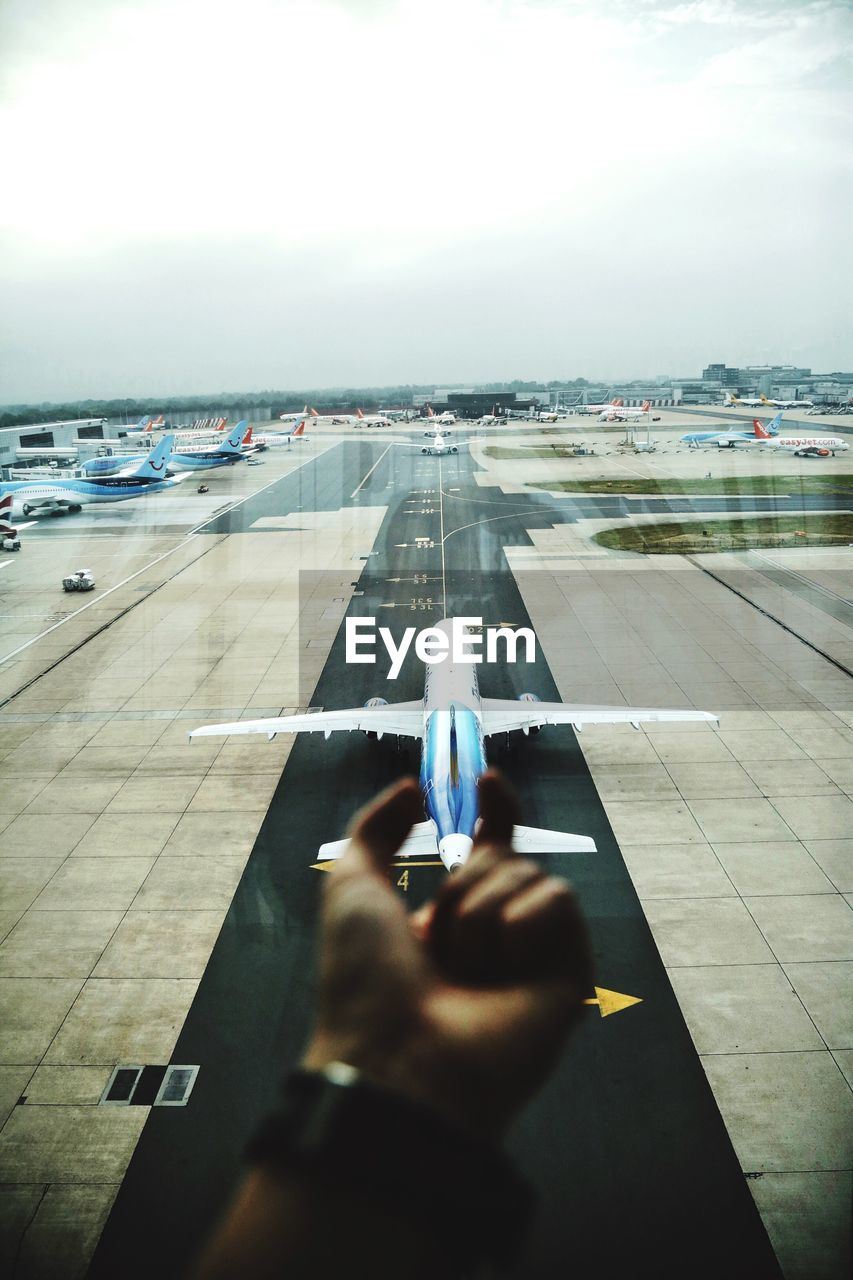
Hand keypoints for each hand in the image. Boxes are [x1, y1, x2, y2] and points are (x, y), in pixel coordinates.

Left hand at [303, 771, 592, 1139]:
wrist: (398, 1058)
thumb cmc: (365, 979)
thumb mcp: (350, 885)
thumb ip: (376, 828)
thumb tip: (413, 788)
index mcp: (452, 918)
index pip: (490, 846)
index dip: (496, 810)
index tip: (486, 780)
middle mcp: (497, 934)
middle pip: (505, 854)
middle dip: (462, 882)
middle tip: (437, 943)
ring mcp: (535, 954)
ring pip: (527, 872)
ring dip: (479, 910)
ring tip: (464, 971)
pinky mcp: (570, 972)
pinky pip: (557, 901)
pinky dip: (521, 923)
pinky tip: (504, 973)